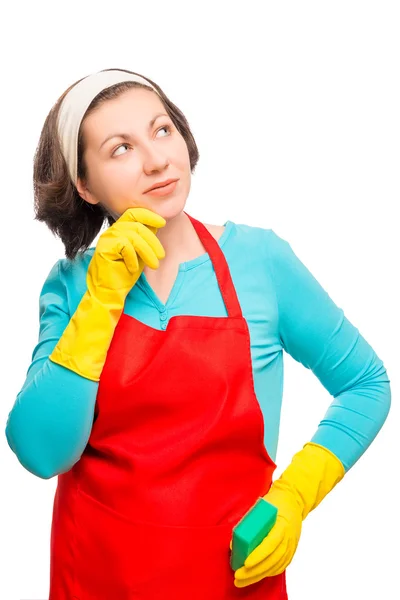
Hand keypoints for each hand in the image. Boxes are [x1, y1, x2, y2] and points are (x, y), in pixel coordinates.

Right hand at [89, 206, 165, 298]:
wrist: (109, 292)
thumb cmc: (124, 274)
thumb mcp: (140, 254)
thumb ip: (145, 239)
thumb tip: (157, 225)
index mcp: (120, 229)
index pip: (134, 213)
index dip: (149, 215)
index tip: (162, 223)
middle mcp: (112, 231)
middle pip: (137, 225)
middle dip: (153, 241)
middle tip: (161, 256)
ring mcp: (107, 239)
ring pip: (134, 236)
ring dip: (148, 252)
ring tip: (154, 265)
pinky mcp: (104, 248)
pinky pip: (125, 246)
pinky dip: (133, 258)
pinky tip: (133, 268)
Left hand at [231, 442, 344, 587]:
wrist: (294, 499)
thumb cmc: (274, 501)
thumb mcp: (261, 507)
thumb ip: (249, 523)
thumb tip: (234, 543)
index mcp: (282, 524)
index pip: (270, 544)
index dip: (259, 556)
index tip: (246, 563)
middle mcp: (289, 537)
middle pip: (272, 560)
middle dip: (254, 571)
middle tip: (238, 576)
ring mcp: (292, 545)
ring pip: (275, 566)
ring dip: (258, 575)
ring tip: (243, 580)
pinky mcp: (291, 550)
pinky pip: (280, 566)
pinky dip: (268, 572)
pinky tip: (257, 576)